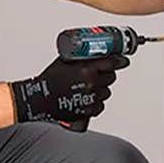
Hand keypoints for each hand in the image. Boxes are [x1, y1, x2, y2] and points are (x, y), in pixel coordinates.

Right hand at [11, 54, 128, 124]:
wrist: (40, 99)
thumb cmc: (49, 80)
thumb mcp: (65, 60)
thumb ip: (82, 57)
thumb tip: (94, 51)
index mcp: (86, 68)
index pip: (112, 63)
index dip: (120, 61)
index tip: (124, 60)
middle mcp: (91, 83)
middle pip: (111, 77)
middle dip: (106, 75)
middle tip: (97, 75)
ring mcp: (91, 98)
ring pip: (107, 92)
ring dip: (100, 89)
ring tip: (86, 88)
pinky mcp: (88, 111)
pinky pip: (100, 105)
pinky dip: (96, 103)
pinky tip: (85, 99)